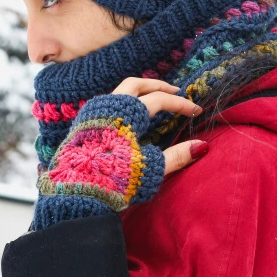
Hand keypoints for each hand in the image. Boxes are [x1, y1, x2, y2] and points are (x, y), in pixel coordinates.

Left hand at [33, 77, 208, 227]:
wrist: (75, 192)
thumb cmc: (113, 179)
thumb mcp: (148, 169)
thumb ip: (176, 155)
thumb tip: (201, 146)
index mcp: (126, 114)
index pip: (159, 100)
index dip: (180, 104)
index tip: (195, 111)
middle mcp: (108, 108)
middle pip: (137, 84)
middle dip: (158, 86)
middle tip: (175, 91)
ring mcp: (92, 115)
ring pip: (119, 92)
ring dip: (139, 92)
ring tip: (153, 99)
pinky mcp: (82, 126)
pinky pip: (106, 104)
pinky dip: (123, 103)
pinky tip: (129, 116)